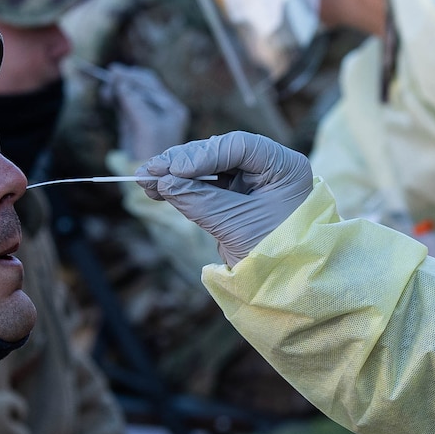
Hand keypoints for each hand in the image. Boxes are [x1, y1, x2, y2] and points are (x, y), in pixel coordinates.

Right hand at [104, 63, 189, 161]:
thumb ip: (135, 102)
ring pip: (131, 94)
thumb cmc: (152, 153)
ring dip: (117, 88)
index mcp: (171, 108)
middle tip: (107, 76)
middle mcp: (162, 110)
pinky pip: (124, 105)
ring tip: (105, 92)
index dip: (132, 76)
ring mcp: (147, 116)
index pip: (150, 84)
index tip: (114, 71)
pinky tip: (107, 97)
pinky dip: (115, 98)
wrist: (148, 178)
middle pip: (140, 86)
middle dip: (124, 81)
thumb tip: (120, 82)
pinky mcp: (135, 124)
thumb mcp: (146, 126)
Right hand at [139, 132, 313, 266]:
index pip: (240, 146)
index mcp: (284, 167)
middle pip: (220, 153)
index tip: (175, 169)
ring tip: (145, 180)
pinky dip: (182, 187)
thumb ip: (201, 201)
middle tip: (150, 170)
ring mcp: (252, 182)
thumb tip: (164, 182)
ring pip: (208, 168)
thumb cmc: (276, 253)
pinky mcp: (236, 198)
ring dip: (176, 174)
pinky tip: (157, 189)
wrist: (290, 287)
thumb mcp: (237, 225)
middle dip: (183, 162)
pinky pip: (205, 185)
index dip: (204, 154)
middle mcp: (269, 168)